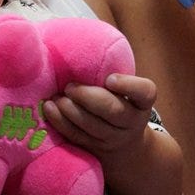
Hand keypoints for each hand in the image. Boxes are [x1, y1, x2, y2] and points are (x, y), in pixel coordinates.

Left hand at [42, 73, 156, 162]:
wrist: (125, 146)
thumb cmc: (120, 104)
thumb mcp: (126, 93)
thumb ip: (113, 76)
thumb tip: (77, 44)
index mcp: (143, 103)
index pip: (145, 92)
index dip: (128, 85)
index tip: (109, 78)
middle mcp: (132, 122)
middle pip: (113, 111)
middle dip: (88, 97)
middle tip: (70, 86)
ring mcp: (114, 139)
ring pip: (92, 126)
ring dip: (70, 110)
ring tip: (56, 97)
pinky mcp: (95, 149)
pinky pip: (77, 137)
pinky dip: (61, 122)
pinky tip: (50, 109)